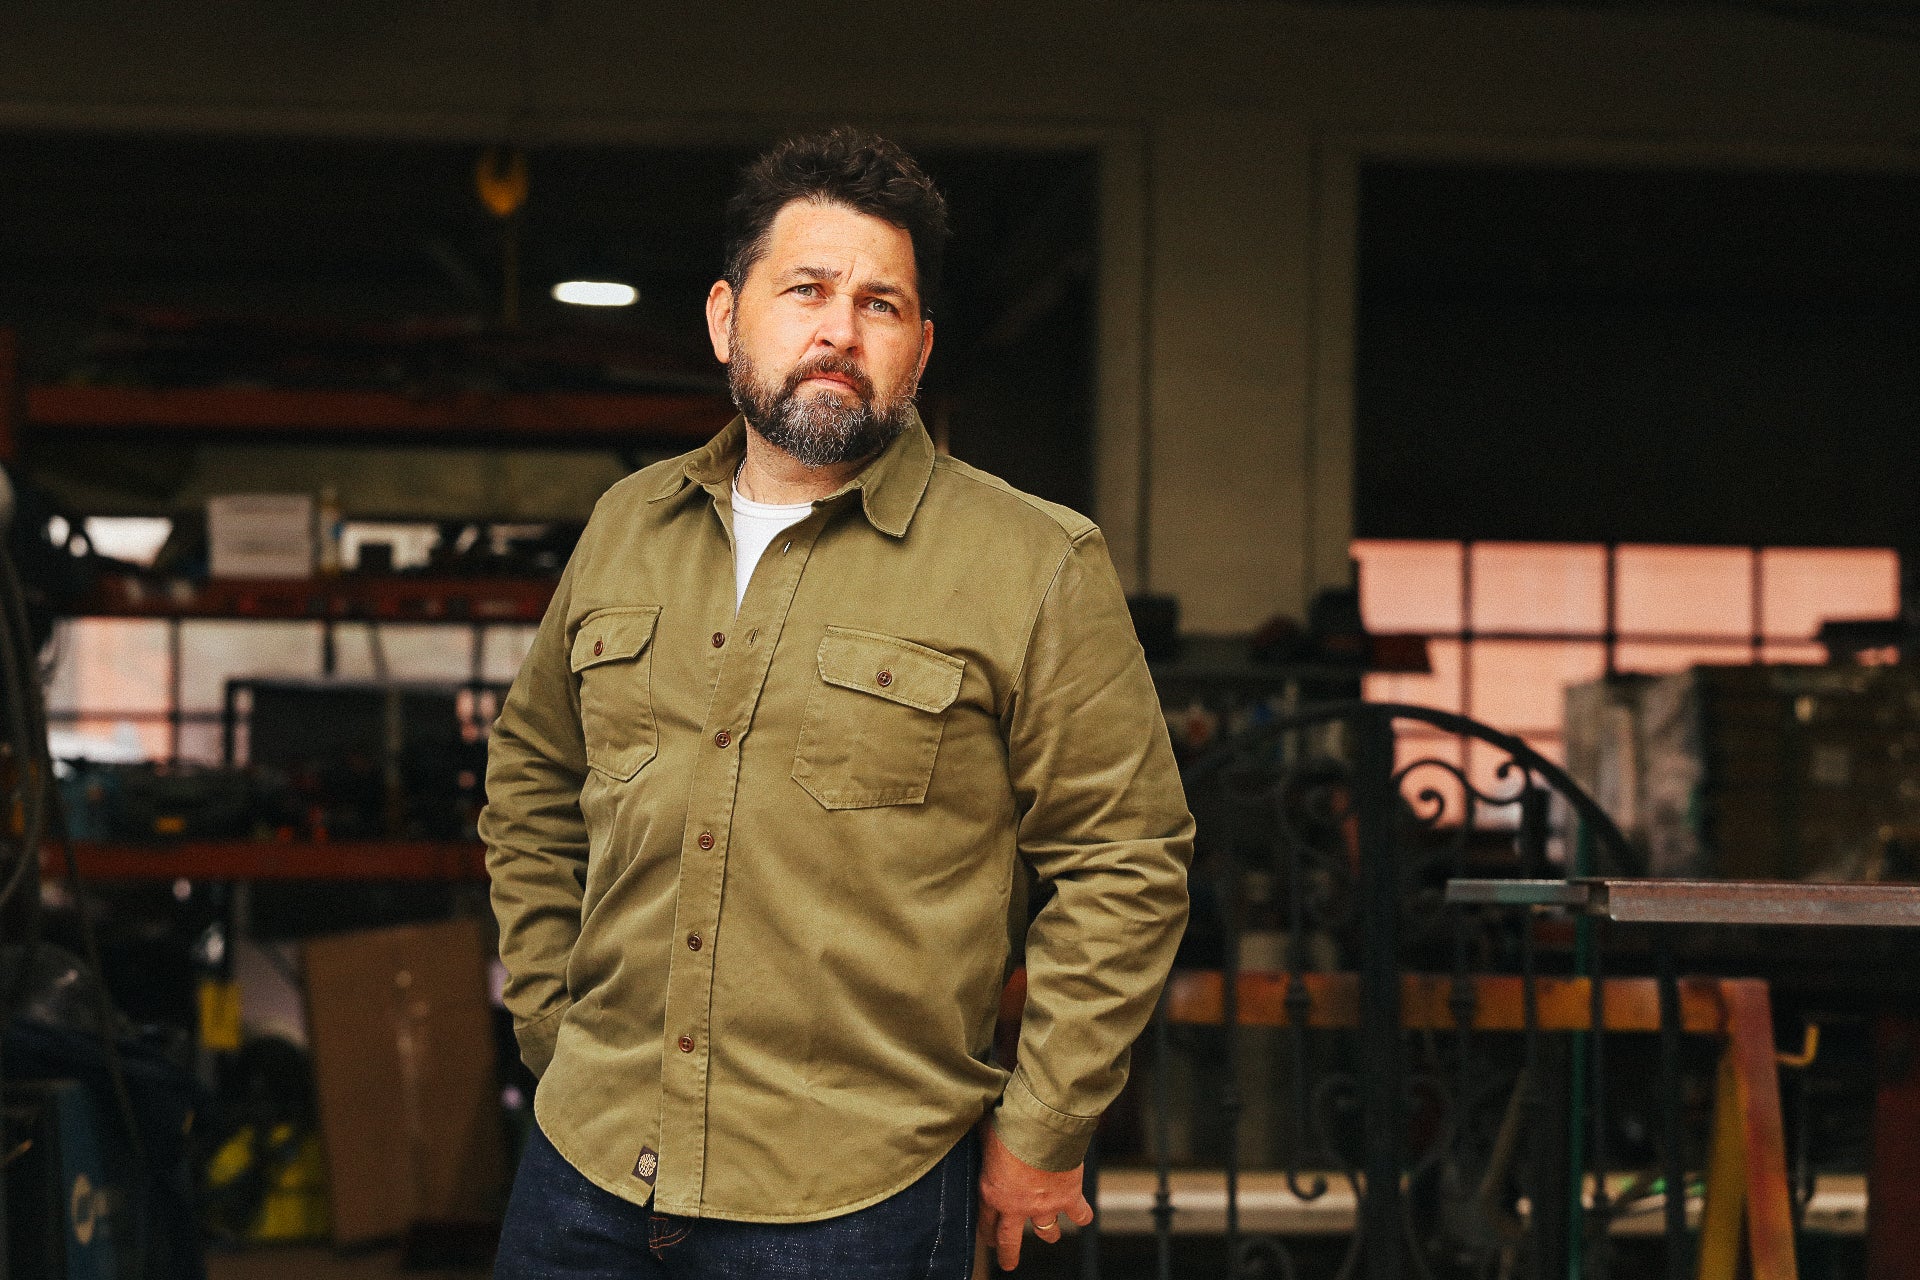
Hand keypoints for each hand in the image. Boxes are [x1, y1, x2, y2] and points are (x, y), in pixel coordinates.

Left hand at [976, 1124, 1093, 1270]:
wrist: (1041, 1126)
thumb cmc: (1008, 1126)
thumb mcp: (985, 1135)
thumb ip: (984, 1143)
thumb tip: (975, 1128)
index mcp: (992, 1193)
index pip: (986, 1222)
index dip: (987, 1232)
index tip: (989, 1239)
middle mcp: (1017, 1206)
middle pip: (1009, 1240)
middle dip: (1008, 1254)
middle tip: (1008, 1264)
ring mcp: (1044, 1206)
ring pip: (1046, 1231)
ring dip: (1048, 1233)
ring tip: (1050, 1234)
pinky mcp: (1069, 1198)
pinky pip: (1079, 1216)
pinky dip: (1082, 1215)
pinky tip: (1082, 1216)